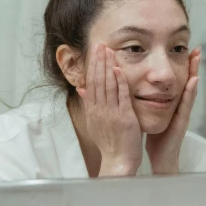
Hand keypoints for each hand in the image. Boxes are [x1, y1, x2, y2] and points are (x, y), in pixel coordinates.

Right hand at [77, 44, 141, 176]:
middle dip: (99, 61)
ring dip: (108, 67)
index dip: (93, 65)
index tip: (95, 50)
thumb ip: (89, 104)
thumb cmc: (110, 143)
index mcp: (93, 110)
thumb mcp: (95, 122)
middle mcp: (99, 110)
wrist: (118, 161)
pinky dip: (119, 83)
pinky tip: (119, 70)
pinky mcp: (124, 117)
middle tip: (100, 44)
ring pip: (107, 86)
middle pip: (97, 81)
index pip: (91, 82)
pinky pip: (121, 97)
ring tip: (109, 50)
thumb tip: (82, 88)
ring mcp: (111, 113)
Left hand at [145, 47, 200, 174]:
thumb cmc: (156, 139)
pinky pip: (186, 104)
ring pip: (189, 89)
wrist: (161, 158)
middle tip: (196, 48)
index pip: (177, 81)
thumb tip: (138, 90)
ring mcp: (183, 113)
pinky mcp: (182, 121)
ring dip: (194, 73)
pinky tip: (193, 81)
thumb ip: (149, 104)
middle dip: (192, 65)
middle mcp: (180, 106)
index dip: (182, 66)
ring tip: (197, 58)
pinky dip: (190, 92)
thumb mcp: (152, 117)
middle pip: (187, 82)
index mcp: (172, 104)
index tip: (184, 49)